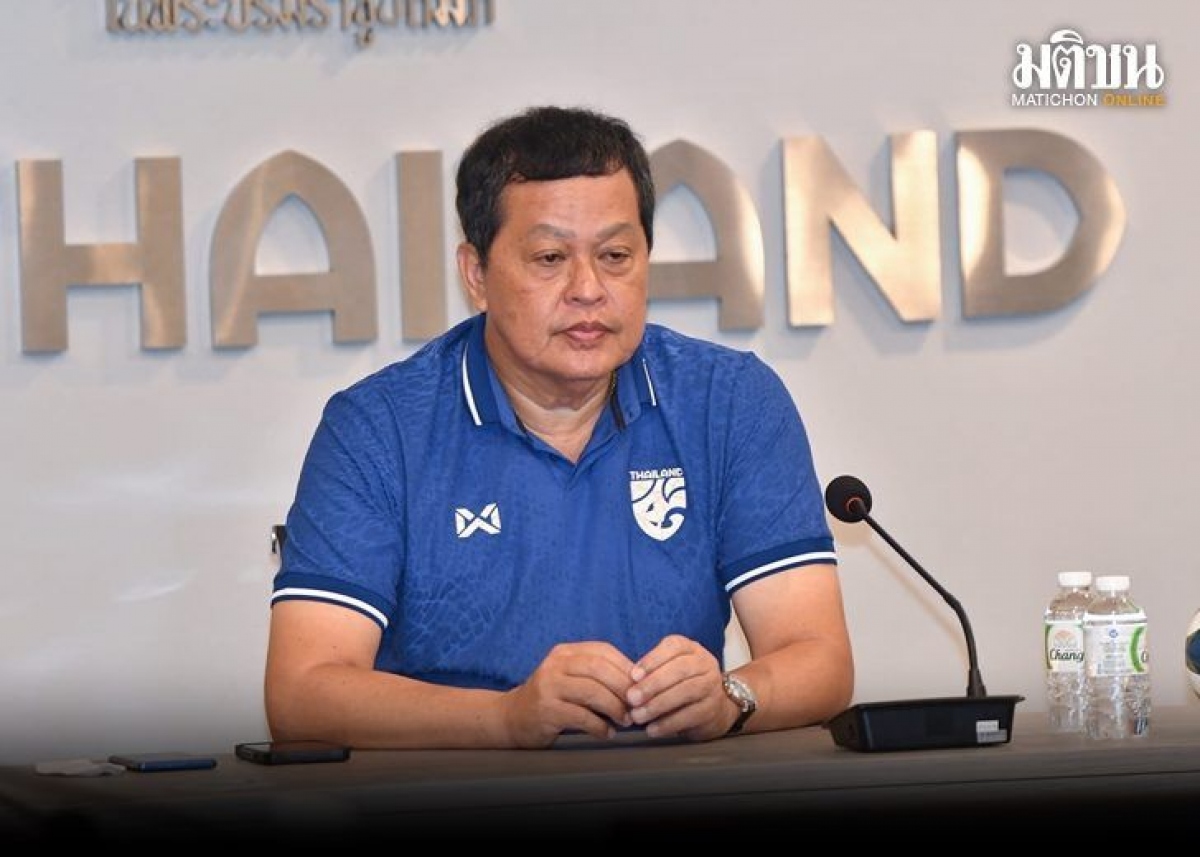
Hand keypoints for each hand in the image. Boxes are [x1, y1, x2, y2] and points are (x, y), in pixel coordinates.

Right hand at [501, 641, 636, 746]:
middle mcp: (555, 664)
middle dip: (624, 688)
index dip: (627, 667)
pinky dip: (600, 726)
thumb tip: (639, 682)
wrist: (512, 718)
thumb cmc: (552, 698)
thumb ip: (598, 675)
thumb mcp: (571, 677)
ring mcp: (548, 686)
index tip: (643, 686)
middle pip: (599, 669)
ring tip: (626, 721)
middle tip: (638, 706)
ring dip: (615, 708)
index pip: (603, 651)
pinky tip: (607, 733)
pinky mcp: (546, 710)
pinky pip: (581, 717)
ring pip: (592, 692)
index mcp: (566, 652)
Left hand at [625, 634, 732, 741]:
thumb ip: (651, 672)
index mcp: (691, 648)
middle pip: (679, 669)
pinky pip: (690, 715)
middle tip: (632, 698)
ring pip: (686, 691)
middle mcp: (705, 663)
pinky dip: (669, 723)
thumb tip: (628, 682)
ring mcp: (712, 686)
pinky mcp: (713, 709)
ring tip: (638, 716)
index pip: (673, 646)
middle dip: (652, 684)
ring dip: (658, 705)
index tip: (633, 675)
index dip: (652, 660)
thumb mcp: (669, 670)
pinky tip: (653, 729)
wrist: (716, 707)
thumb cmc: (682, 685)